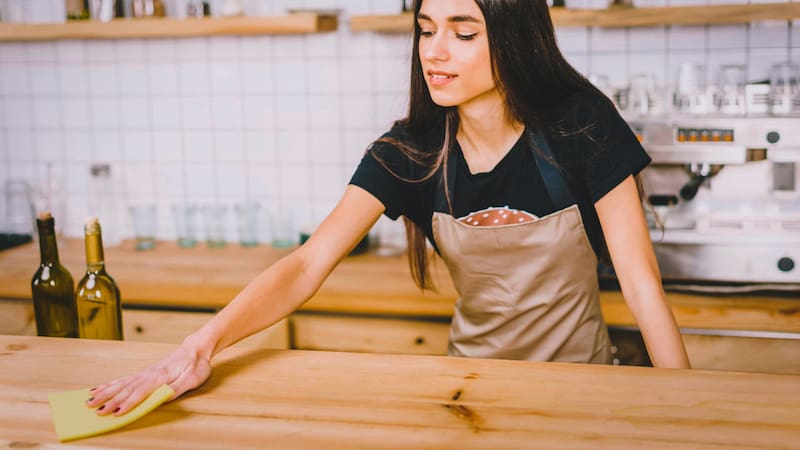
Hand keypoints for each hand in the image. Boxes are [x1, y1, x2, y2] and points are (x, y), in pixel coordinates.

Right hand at [87, 337, 211, 415]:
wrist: (196, 349)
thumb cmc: (196, 364)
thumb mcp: (193, 378)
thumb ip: (177, 388)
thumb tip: (163, 397)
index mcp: (161, 376)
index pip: (141, 392)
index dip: (128, 403)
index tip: (115, 413)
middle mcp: (149, 374)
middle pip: (126, 389)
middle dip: (110, 401)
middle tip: (95, 411)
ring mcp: (145, 373)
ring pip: (121, 384)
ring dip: (105, 393)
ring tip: (89, 400)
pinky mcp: (144, 373)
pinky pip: (123, 379)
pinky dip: (110, 384)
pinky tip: (98, 388)